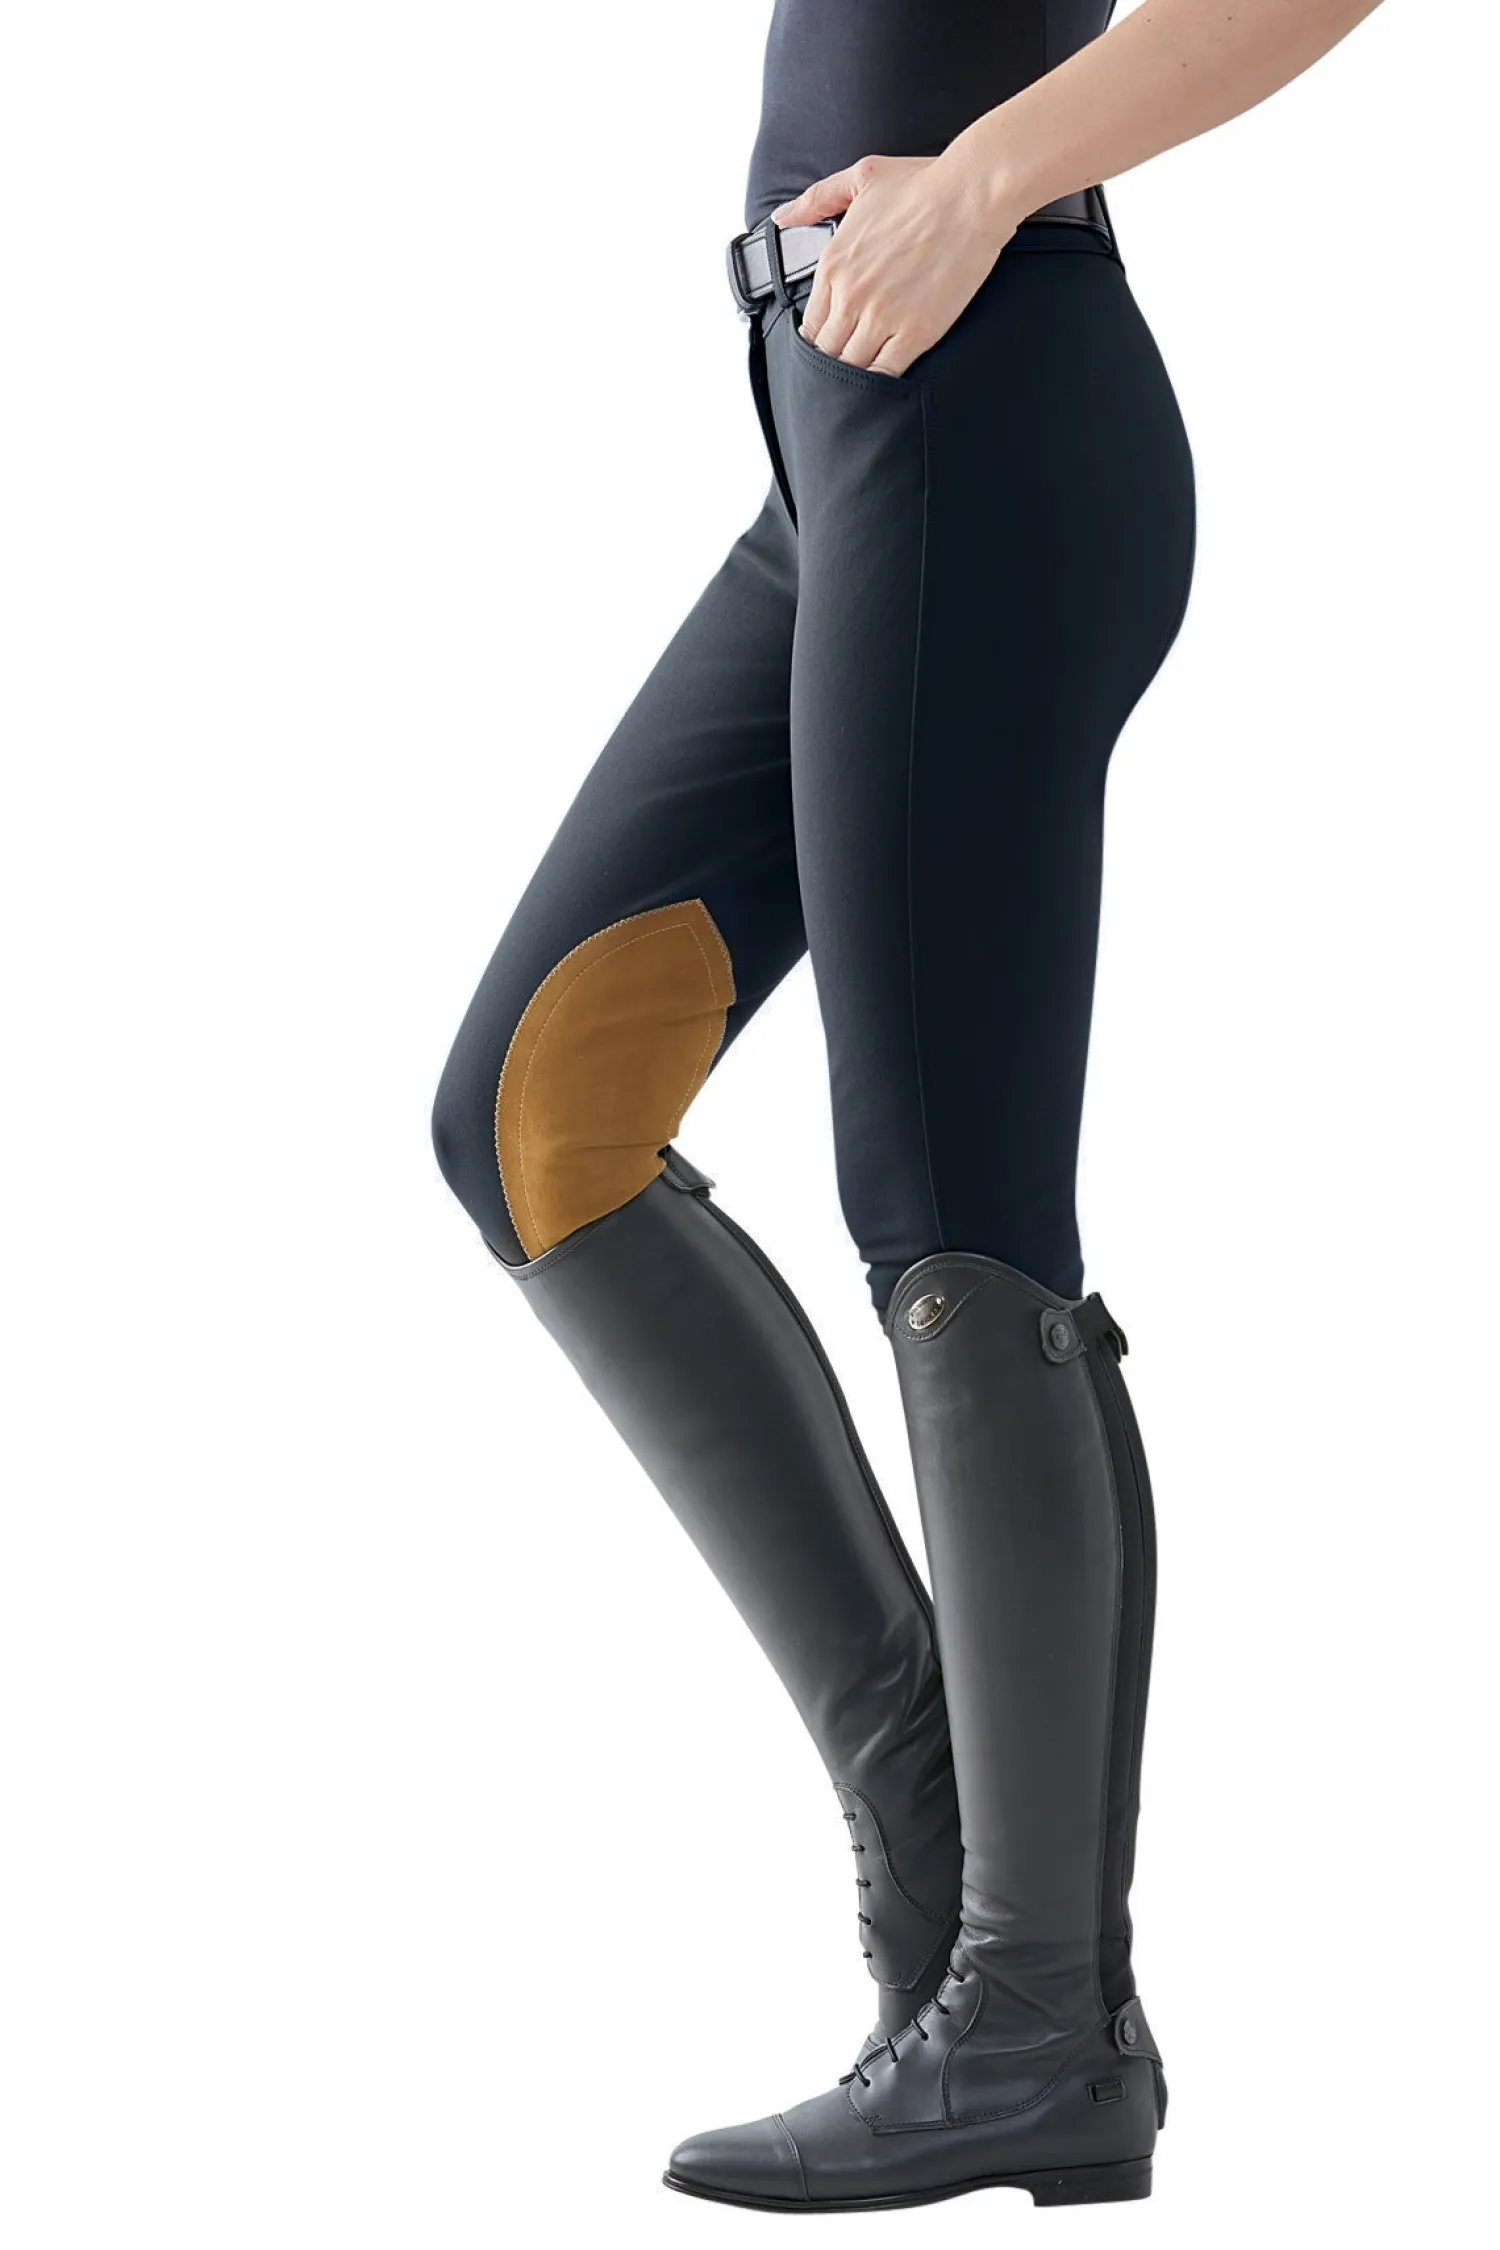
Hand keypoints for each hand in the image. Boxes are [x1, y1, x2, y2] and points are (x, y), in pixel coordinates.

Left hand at [771, 154, 1016, 376]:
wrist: (972, 194)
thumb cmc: (923, 184)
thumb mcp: (861, 179)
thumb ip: (816, 199)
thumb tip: (781, 217)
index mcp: (833, 264)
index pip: (810, 325)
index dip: (819, 339)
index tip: (833, 340)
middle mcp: (850, 295)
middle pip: (827, 351)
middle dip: (836, 358)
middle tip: (852, 359)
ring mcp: (881, 317)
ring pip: (852, 367)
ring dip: (857, 373)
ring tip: (867, 373)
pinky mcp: (915, 333)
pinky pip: (884, 374)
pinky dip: (881, 382)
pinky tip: (886, 379)